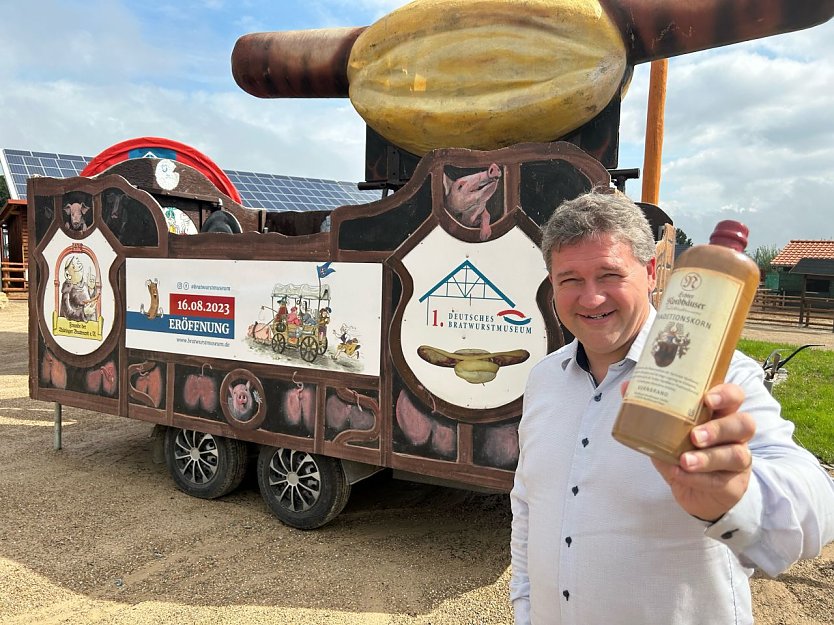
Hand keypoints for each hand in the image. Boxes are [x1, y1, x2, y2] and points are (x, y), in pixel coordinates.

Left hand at [650, 383, 755, 521]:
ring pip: (737, 454)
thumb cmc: (683, 453)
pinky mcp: (733, 484)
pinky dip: (698, 478)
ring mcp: (738, 460)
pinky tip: (679, 474)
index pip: (734, 396)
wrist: (694, 493)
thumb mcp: (666, 432)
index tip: (707, 398)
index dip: (726, 395)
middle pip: (744, 423)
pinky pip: (720, 480)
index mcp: (720, 414)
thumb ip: (650, 410)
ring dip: (708, 457)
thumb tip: (626, 386)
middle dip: (719, 428)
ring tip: (685, 461)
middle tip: (695, 435)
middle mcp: (735, 435)